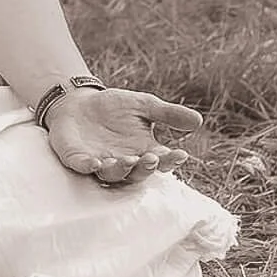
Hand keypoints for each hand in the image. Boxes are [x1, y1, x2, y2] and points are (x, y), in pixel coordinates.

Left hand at [43, 86, 206, 187]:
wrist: (78, 101)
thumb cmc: (114, 107)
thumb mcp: (144, 105)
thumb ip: (168, 114)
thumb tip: (199, 120)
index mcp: (143, 151)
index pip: (161, 161)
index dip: (171, 160)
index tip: (181, 154)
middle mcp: (123, 162)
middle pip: (137, 173)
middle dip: (145, 168)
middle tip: (152, 158)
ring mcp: (100, 162)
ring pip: (112, 174)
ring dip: (120, 169)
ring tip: (128, 160)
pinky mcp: (77, 159)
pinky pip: (83, 166)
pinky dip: (89, 166)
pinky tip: (95, 162)